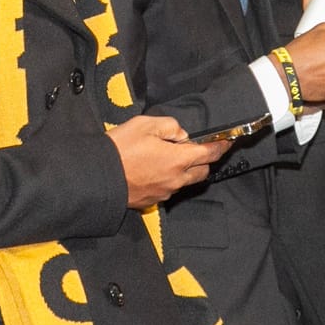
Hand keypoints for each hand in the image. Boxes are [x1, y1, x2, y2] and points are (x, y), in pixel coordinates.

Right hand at [107, 114, 229, 208]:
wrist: (98, 176)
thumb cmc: (120, 149)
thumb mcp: (145, 124)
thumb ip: (170, 126)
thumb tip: (181, 134)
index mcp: (178, 159)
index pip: (209, 154)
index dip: (221, 146)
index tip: (226, 142)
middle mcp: (176, 179)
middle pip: (202, 172)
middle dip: (204, 160)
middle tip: (197, 149)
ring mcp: (164, 192)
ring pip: (185, 182)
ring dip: (185, 171)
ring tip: (170, 158)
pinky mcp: (152, 200)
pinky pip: (168, 189)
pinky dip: (168, 180)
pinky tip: (155, 170)